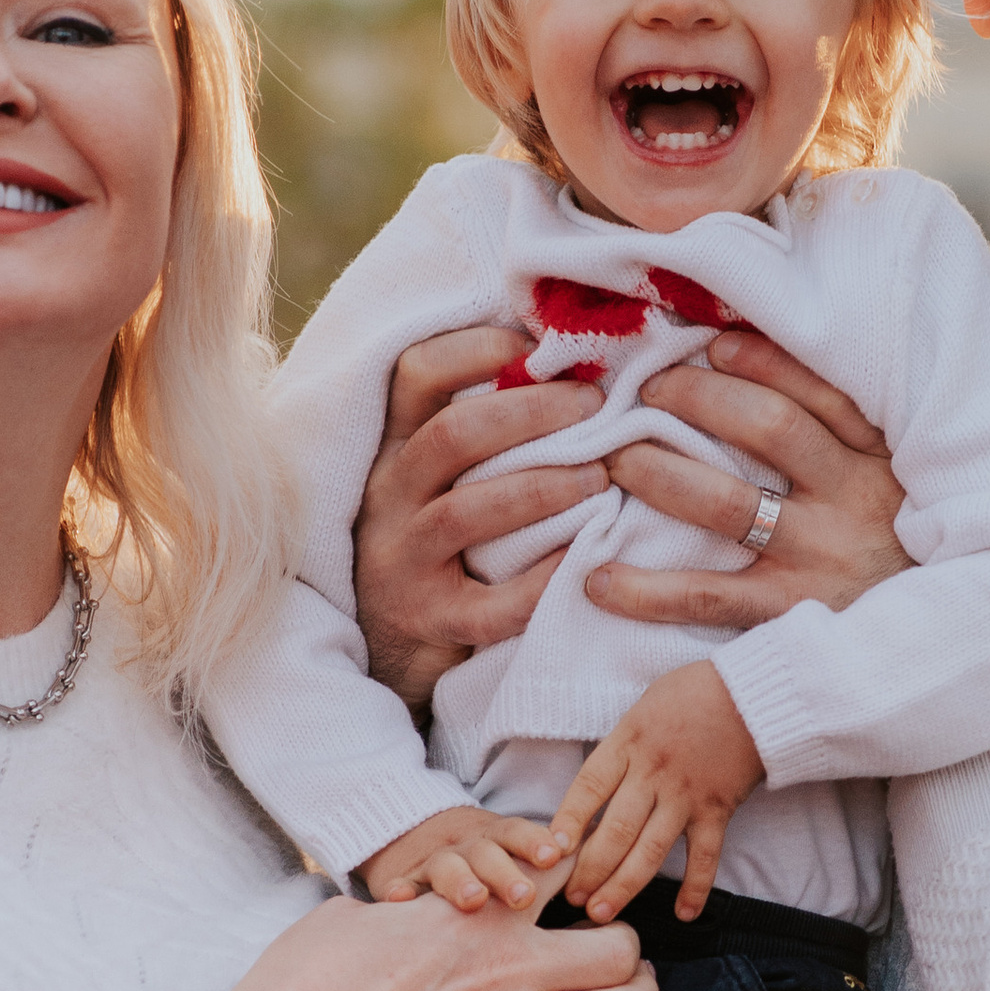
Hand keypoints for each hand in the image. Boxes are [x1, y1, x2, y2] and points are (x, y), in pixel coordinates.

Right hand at [116, 892, 655, 990]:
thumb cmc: (307, 976)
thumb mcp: (357, 914)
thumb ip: (404, 909)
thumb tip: (403, 909)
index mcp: (474, 913)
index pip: (563, 870)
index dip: (583, 869)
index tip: (583, 878)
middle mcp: (506, 967)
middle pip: (617, 951)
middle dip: (630, 948)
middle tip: (623, 952)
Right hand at [351, 326, 609, 713]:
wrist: (388, 645)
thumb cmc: (439, 540)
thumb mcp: (436, 475)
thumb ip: (479, 424)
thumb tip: (567, 355)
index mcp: (394, 448)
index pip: (415, 375)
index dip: (475, 349)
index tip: (537, 344)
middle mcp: (389, 499)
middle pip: (452, 436)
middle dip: (531, 412)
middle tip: (595, 406)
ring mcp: (404, 563)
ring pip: (467, 513)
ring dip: (544, 487)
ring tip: (602, 477)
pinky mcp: (432, 622)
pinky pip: (491, 605)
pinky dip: (542, 579)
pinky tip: (586, 556)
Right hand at [360, 802, 570, 912]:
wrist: (413, 838)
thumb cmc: (481, 860)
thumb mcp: (512, 854)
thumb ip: (551, 862)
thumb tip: (607, 859)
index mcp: (499, 842)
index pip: (519, 834)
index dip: (535, 842)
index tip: (555, 855)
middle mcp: (469, 849)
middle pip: (487, 854)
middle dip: (506, 872)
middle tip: (524, 895)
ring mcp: (433, 865)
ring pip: (447, 868)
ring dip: (461, 881)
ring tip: (474, 899)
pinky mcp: (402, 882)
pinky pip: (398, 885)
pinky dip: (399, 890)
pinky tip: (399, 899)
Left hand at [547, 662, 763, 923]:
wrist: (753, 692)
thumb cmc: (693, 692)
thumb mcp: (643, 707)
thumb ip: (620, 747)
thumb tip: (597, 786)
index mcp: (627, 743)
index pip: (587, 789)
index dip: (566, 822)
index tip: (549, 851)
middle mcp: (652, 773)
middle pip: (614, 830)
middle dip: (589, 869)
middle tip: (570, 897)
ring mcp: (685, 794)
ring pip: (649, 850)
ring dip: (624, 886)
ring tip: (601, 913)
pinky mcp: (717, 809)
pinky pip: (705, 856)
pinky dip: (696, 887)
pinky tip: (685, 914)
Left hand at [588, 330, 909, 632]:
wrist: (942, 645)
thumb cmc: (897, 546)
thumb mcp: (895, 477)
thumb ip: (844, 429)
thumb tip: (749, 360)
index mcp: (880, 456)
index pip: (819, 390)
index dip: (760, 361)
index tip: (710, 346)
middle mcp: (853, 499)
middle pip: (769, 428)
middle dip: (696, 399)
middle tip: (644, 393)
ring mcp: (819, 559)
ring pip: (728, 504)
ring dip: (659, 474)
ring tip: (612, 460)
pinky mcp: (790, 616)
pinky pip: (708, 596)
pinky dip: (646, 590)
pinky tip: (597, 578)